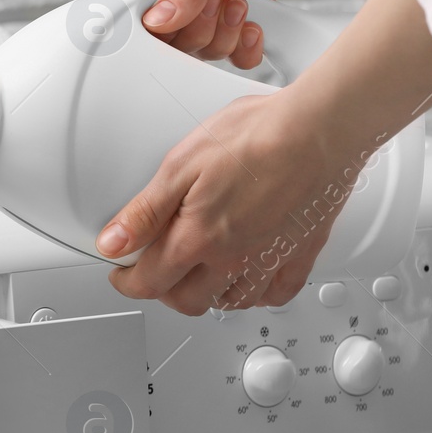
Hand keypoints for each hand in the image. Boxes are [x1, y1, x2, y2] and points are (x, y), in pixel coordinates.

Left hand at [97, 0, 431, 314]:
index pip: (150, 281)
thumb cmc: (256, 137)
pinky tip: (250, 280)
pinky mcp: (300, 254)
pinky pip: (276, 294)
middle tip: (156, 273)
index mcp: (198, 239)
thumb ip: (145, 212)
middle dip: (164, 292)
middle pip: (188, 300)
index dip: (126, 281)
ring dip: (207, 295)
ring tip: (197, 276)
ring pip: (230, 302)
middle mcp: (232, 260)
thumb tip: (113, 244)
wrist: (318, 130)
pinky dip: (258, 295)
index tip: (121, 272)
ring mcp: (268, 261)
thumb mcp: (181, 165)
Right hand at [115, 0, 346, 69]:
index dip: (148, 25)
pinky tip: (256, 28)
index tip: (172, 27)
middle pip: (168, 33)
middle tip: (220, 2)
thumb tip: (158, 21)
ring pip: (201, 43)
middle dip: (195, 29)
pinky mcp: (247, 1)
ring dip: (223, 37)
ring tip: (244, 5)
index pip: (134, 2)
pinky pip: (234, 45)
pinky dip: (245, 48)